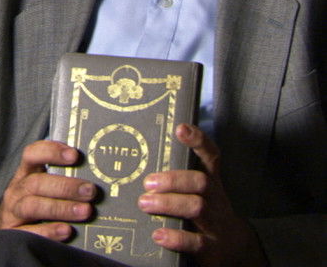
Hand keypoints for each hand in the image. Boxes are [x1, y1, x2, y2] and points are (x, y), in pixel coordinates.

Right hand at [0, 139, 96, 241]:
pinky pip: (29, 233)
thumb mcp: (45, 185)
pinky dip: (49, 231)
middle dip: (65, 186)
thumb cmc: (37, 201)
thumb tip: (96, 172)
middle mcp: (17, 189)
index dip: (51, 152)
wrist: (8, 231)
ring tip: (85, 211)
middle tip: (90, 191)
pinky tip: (67, 231)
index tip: (75, 155)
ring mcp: (13, 212)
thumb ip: (63, 176)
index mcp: (26, 172)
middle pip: (36, 183)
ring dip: (61, 208)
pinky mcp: (13, 234)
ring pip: (33, 206)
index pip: (32, 154)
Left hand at [138, 124, 267, 266]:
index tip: (180, 128)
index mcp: (212, 180)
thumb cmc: (207, 210)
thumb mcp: (200, 190)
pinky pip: (196, 242)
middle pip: (200, 181)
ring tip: (145, 203)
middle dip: (173, 179)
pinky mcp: (211, 248)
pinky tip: (159, 234)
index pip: (210, 155)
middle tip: (148, 182)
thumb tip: (141, 162)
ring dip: (168, 204)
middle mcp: (215, 198)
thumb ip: (179, 176)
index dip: (198, 140)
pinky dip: (176, 238)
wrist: (234, 246)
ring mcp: (215, 223)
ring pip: (196, 207)